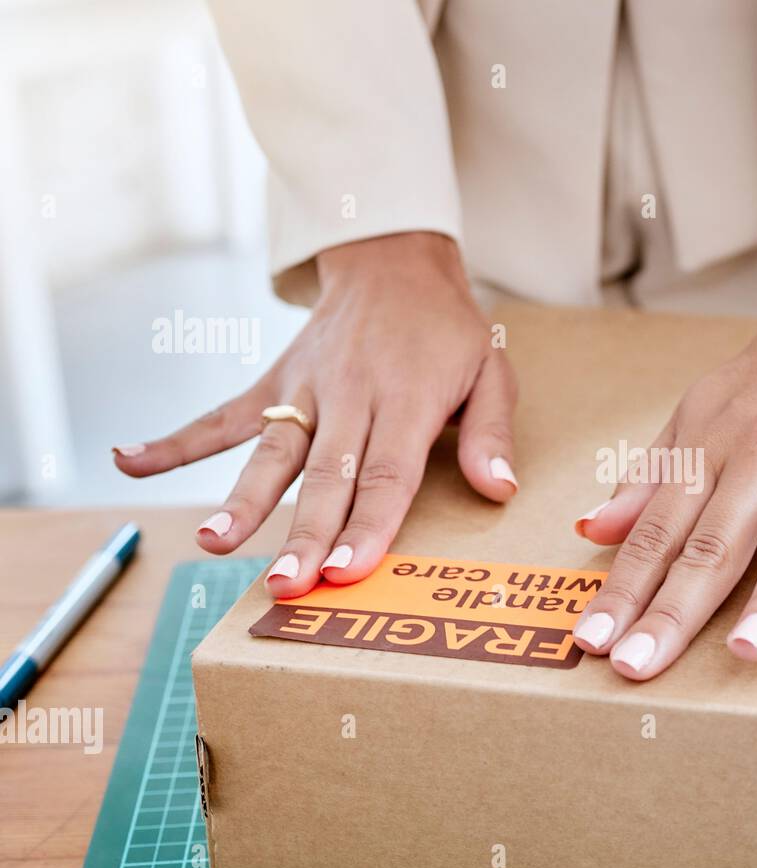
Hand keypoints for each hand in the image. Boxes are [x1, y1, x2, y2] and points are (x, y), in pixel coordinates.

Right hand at [113, 231, 516, 596]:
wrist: (393, 263)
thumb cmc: (448, 333)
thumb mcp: (492, 372)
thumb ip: (491, 433)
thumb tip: (499, 490)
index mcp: (407, 399)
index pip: (387, 474)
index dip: (367, 526)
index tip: (346, 573)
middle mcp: (350, 396)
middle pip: (326, 476)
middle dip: (305, 534)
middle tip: (286, 586)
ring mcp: (304, 390)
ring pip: (271, 454)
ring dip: (242, 500)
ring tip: (212, 542)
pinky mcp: (274, 384)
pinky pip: (222, 417)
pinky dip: (175, 441)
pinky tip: (129, 462)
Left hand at [570, 212, 756, 680]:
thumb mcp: (693, 419)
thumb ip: (649, 480)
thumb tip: (589, 530)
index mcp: (708, 453)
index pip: (656, 533)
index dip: (624, 588)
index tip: (593, 641)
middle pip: (713, 543)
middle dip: (674, 608)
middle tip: (640, 668)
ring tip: (751, 649)